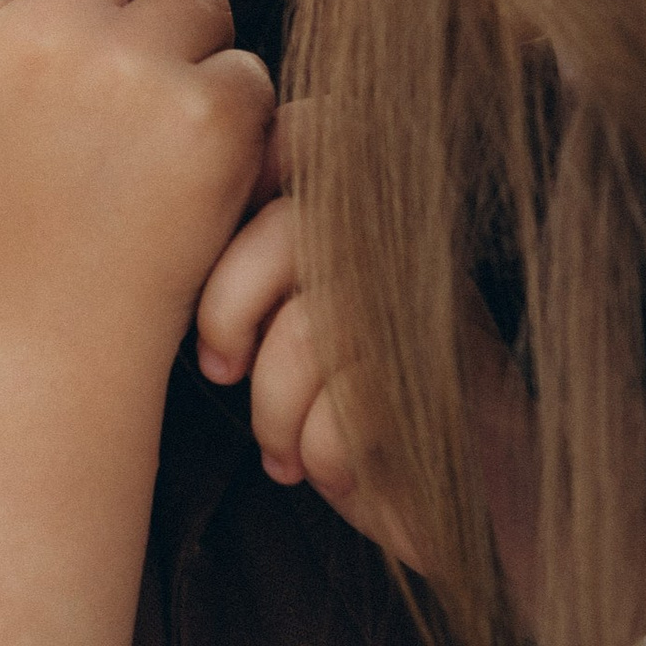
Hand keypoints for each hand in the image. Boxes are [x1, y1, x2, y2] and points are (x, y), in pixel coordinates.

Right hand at [0, 0, 274, 355]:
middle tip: (127, 71)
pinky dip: (238, 121)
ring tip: (152, 148)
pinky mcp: (206, 113)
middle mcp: (44, 42)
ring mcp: (127, 74)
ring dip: (192, 56)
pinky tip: (197, 181)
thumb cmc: (18, 229)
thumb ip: (2, 29)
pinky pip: (247, 68)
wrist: (51, 341)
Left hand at [194, 157, 422, 553]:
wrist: (482, 508)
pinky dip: (323, 449)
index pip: (300, 138)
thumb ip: (258, 271)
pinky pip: (352, 400)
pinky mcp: (457, 383)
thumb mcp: (303, 337)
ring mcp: (443, 308)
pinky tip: (334, 471)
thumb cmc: (372, 427)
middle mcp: (415, 247)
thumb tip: (162, 238)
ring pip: (310, 323)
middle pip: (287, 227)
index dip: (237, 203)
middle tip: (223, 369)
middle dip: (228, 309)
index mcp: (378, 216)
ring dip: (276, 406)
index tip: (220, 297)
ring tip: (284, 448)